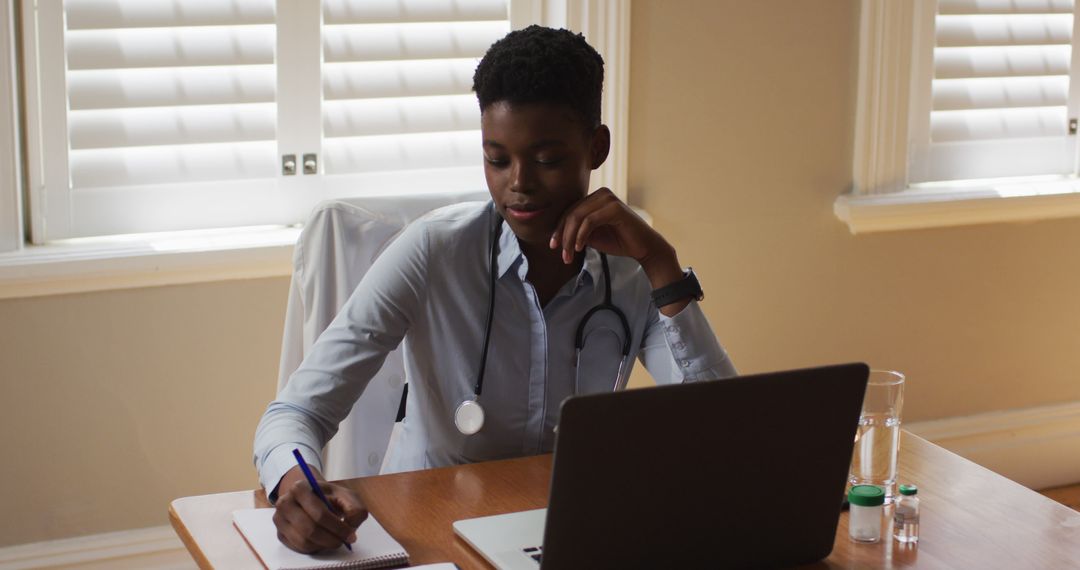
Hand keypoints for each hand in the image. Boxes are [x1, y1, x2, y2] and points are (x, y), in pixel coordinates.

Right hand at [272, 466, 367, 553]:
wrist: (310, 497)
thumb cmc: (329, 497)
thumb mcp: (345, 495)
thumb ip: (354, 508)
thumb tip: (351, 526)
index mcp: (300, 488)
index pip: (320, 513)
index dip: (338, 527)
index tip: (350, 535)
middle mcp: (284, 503)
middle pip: (310, 529)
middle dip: (331, 539)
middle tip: (344, 541)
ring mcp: (279, 519)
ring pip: (303, 541)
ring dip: (323, 545)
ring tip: (335, 539)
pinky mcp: (280, 534)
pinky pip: (298, 548)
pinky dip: (314, 548)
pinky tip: (323, 540)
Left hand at [549, 188, 665, 263]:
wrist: (644, 248)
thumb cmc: (619, 241)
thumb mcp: (592, 236)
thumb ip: (577, 231)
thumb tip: (557, 234)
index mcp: (595, 198)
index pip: (570, 211)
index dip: (559, 229)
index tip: (553, 246)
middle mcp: (601, 194)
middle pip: (572, 213)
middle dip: (563, 235)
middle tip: (561, 254)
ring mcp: (608, 198)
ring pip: (578, 217)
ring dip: (570, 238)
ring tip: (568, 255)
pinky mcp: (614, 208)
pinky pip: (590, 221)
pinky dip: (581, 235)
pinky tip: (579, 248)